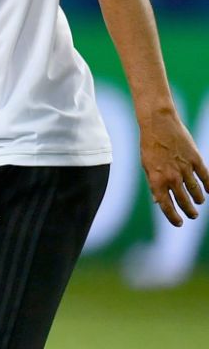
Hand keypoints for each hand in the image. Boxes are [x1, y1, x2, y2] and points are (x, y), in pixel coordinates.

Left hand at [139, 109, 208, 226]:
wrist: (159, 125)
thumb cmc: (149, 146)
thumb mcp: (146, 167)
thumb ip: (154, 184)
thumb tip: (158, 201)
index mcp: (156, 180)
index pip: (166, 205)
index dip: (173, 216)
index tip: (179, 223)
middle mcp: (171, 177)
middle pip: (183, 200)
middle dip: (189, 210)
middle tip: (193, 216)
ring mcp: (185, 168)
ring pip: (195, 190)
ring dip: (198, 199)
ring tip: (199, 202)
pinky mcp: (195, 159)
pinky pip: (205, 176)